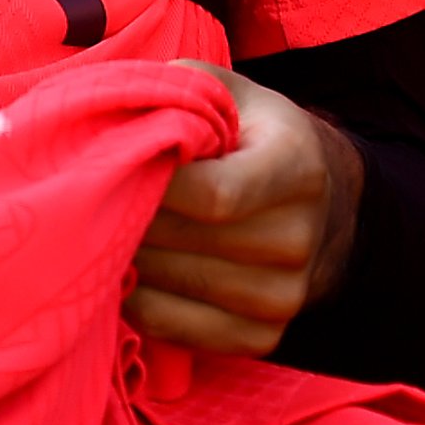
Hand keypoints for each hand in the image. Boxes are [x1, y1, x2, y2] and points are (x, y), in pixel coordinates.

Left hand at [123, 66, 364, 353]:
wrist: (326, 206)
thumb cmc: (260, 141)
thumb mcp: (237, 97)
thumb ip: (185, 87)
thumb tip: (125, 112)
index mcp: (298, 168)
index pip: (214, 194)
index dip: (154, 183)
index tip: (119, 165)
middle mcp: (299, 239)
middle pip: (183, 241)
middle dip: (129, 217)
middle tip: (97, 198)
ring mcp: (285, 296)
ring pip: (170, 286)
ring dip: (127, 259)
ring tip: (113, 229)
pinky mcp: (263, 338)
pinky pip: (175, 328)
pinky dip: (140, 302)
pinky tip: (131, 270)